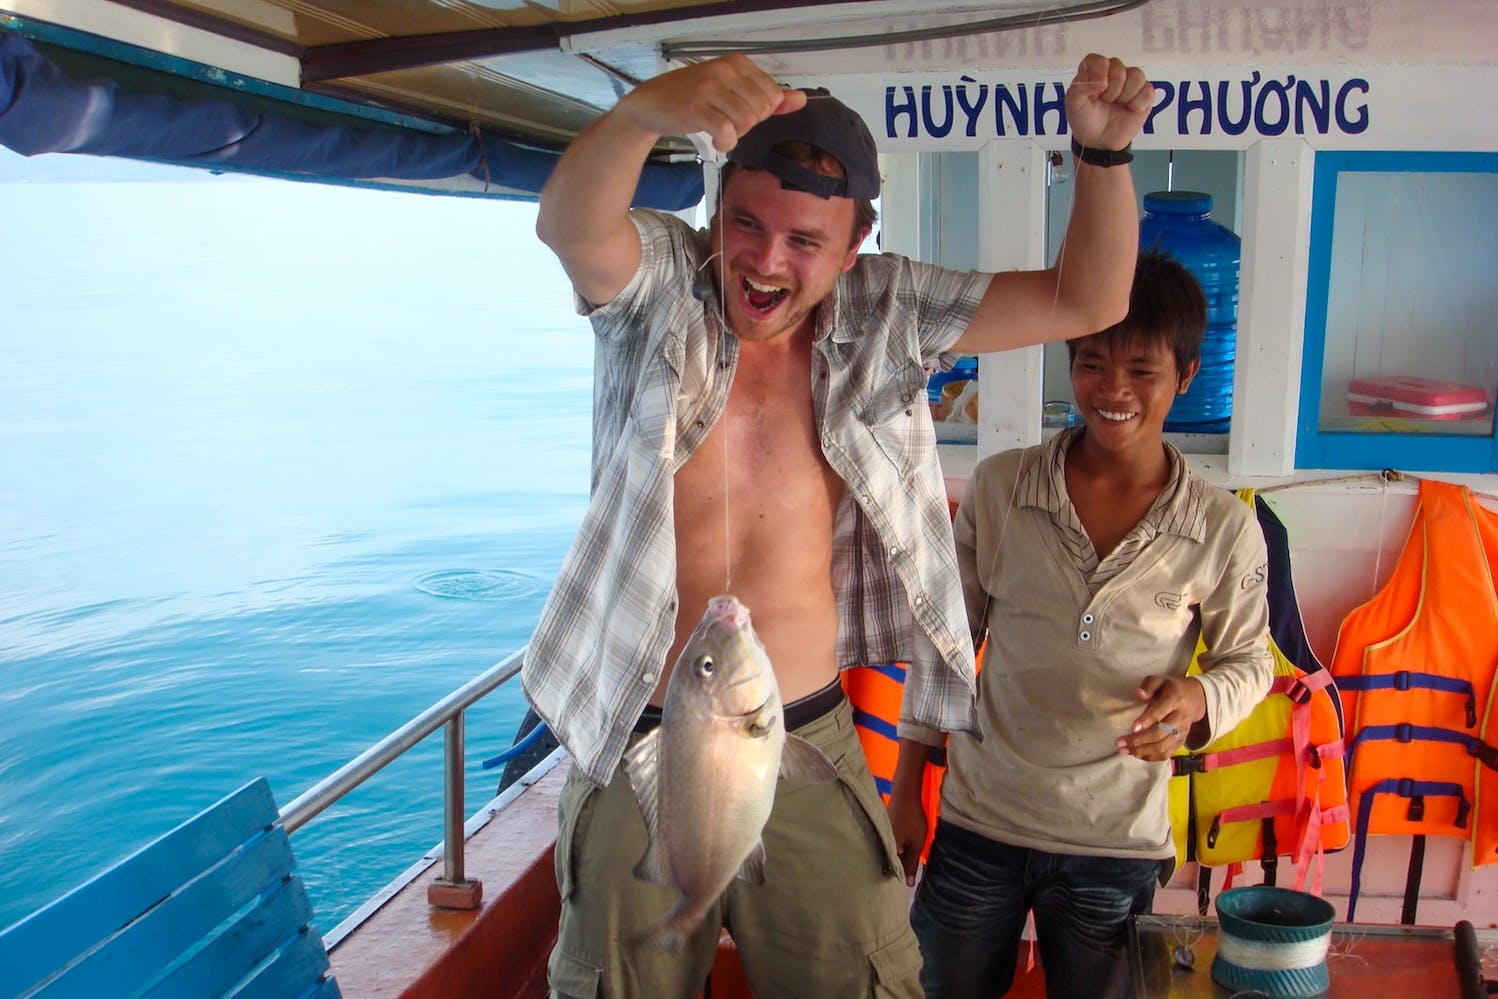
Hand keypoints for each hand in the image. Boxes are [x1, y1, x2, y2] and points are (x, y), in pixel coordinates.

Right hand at [618, 53, 806, 154]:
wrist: (650, 104)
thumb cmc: (692, 98)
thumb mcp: (731, 91)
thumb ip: (767, 96)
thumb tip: (801, 100)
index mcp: (737, 63)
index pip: (773, 94)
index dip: (760, 112)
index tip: (740, 112)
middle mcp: (724, 71)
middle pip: (761, 109)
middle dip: (749, 124)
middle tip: (729, 123)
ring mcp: (709, 88)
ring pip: (746, 121)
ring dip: (736, 135)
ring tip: (721, 132)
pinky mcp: (696, 108)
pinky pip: (727, 131)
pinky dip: (726, 142)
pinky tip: (717, 141)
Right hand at [886, 787, 928, 885]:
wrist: (905, 795)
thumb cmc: (912, 820)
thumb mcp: (916, 844)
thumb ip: (912, 864)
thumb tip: (908, 883)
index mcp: (887, 850)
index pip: (890, 871)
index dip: (897, 878)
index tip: (903, 884)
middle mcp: (879, 844)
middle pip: (886, 862)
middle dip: (895, 869)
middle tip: (904, 875)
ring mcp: (879, 836)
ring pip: (885, 853)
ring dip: (893, 858)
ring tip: (903, 862)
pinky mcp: (881, 830)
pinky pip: (885, 844)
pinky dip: (891, 848)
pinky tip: (899, 849)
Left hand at [1066, 53, 1153, 151]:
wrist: (1099, 141)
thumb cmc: (1085, 119)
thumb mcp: (1073, 103)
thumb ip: (1081, 86)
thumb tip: (1102, 80)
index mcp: (1093, 71)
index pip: (1097, 60)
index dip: (1098, 73)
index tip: (1097, 89)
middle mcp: (1112, 72)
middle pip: (1119, 68)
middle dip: (1111, 90)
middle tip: (1105, 101)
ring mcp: (1130, 82)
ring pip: (1137, 75)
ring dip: (1125, 95)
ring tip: (1117, 104)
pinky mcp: (1144, 94)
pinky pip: (1148, 90)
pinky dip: (1138, 103)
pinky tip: (1130, 109)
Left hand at [1116, 674, 1205, 761]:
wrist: (1195, 699)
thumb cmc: (1171, 688)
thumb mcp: (1160, 680)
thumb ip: (1148, 685)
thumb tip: (1138, 694)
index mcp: (1175, 699)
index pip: (1160, 711)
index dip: (1146, 720)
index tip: (1132, 728)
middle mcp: (1180, 718)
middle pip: (1160, 734)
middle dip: (1139, 741)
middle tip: (1120, 743)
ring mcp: (1182, 732)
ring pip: (1163, 747)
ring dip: (1142, 751)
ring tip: (1124, 750)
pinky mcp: (1181, 741)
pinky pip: (1167, 753)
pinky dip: (1151, 757)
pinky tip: (1136, 754)